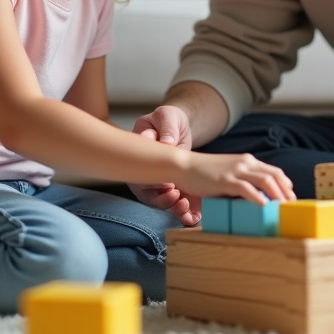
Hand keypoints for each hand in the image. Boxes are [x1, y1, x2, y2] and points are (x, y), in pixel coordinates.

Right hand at [127, 106, 199, 224]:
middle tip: (176, 197)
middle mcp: (145, 174)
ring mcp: (160, 183)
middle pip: (148, 194)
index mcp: (138, 156)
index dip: (150, 183)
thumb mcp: (167, 116)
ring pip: (162, 203)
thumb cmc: (168, 119)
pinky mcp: (176, 189)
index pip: (139, 175)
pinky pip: (178, 204)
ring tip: (186, 207)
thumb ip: (167, 128)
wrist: (180, 127)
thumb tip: (167, 142)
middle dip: (162, 200)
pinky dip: (187, 213)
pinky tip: (195, 217)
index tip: (166, 184)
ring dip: (173, 209)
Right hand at [177, 151, 295, 204]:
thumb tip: (256, 196)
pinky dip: (258, 197)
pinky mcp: (226, 180)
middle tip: (292, 206)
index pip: (274, 171)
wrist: (185, 166)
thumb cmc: (205, 174)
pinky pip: (246, 188)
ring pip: (265, 180)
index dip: (285, 184)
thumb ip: (243, 181)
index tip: (290, 197)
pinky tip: (264, 206)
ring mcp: (236, 170)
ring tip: (283, 207)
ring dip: (277, 195)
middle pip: (274, 175)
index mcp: (247, 161)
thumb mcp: (228, 173)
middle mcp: (245, 163)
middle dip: (286, 191)